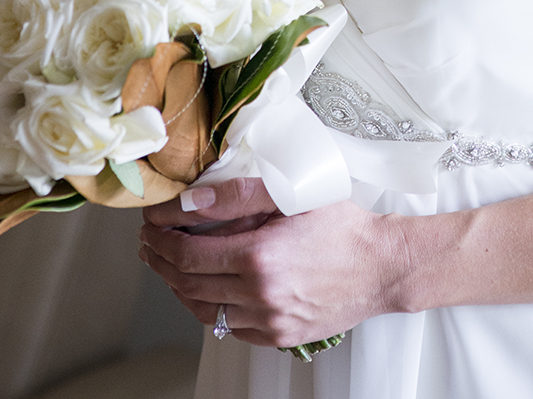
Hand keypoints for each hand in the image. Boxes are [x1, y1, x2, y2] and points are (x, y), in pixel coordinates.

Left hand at [140, 179, 406, 348]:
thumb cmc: (343, 225)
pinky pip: (229, 328)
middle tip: (151, 242)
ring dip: (179, 287)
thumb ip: (237, 196)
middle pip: (188, 283)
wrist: (382, 266)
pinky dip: (209, 308)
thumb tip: (190, 200)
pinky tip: (207, 289)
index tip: (150, 222)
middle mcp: (259, 296)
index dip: (161, 236)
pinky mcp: (278, 337)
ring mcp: (268, 322)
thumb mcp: (292, 195)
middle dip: (161, 260)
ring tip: (170, 265)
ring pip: (203, 311)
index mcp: (259, 257)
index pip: (187, 251)